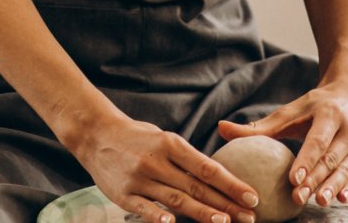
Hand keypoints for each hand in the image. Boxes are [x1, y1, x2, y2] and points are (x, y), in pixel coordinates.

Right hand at [70, 115, 259, 222]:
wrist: (95, 134)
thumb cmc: (137, 138)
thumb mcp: (164, 139)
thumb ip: (187, 158)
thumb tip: (220, 178)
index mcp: (170, 143)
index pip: (207, 168)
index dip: (232, 184)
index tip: (252, 197)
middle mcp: (156, 160)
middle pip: (196, 186)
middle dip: (225, 204)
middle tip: (249, 218)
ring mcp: (138, 178)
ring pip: (176, 199)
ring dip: (202, 213)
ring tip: (224, 222)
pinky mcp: (123, 194)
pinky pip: (144, 208)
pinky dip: (159, 217)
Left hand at [216, 76, 347, 209]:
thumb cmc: (315, 106)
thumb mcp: (290, 111)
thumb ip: (258, 126)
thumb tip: (221, 129)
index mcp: (329, 114)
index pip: (317, 140)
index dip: (306, 159)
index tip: (293, 178)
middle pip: (330, 158)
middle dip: (315, 179)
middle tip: (298, 197)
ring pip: (345, 169)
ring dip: (333, 186)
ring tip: (319, 202)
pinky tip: (341, 200)